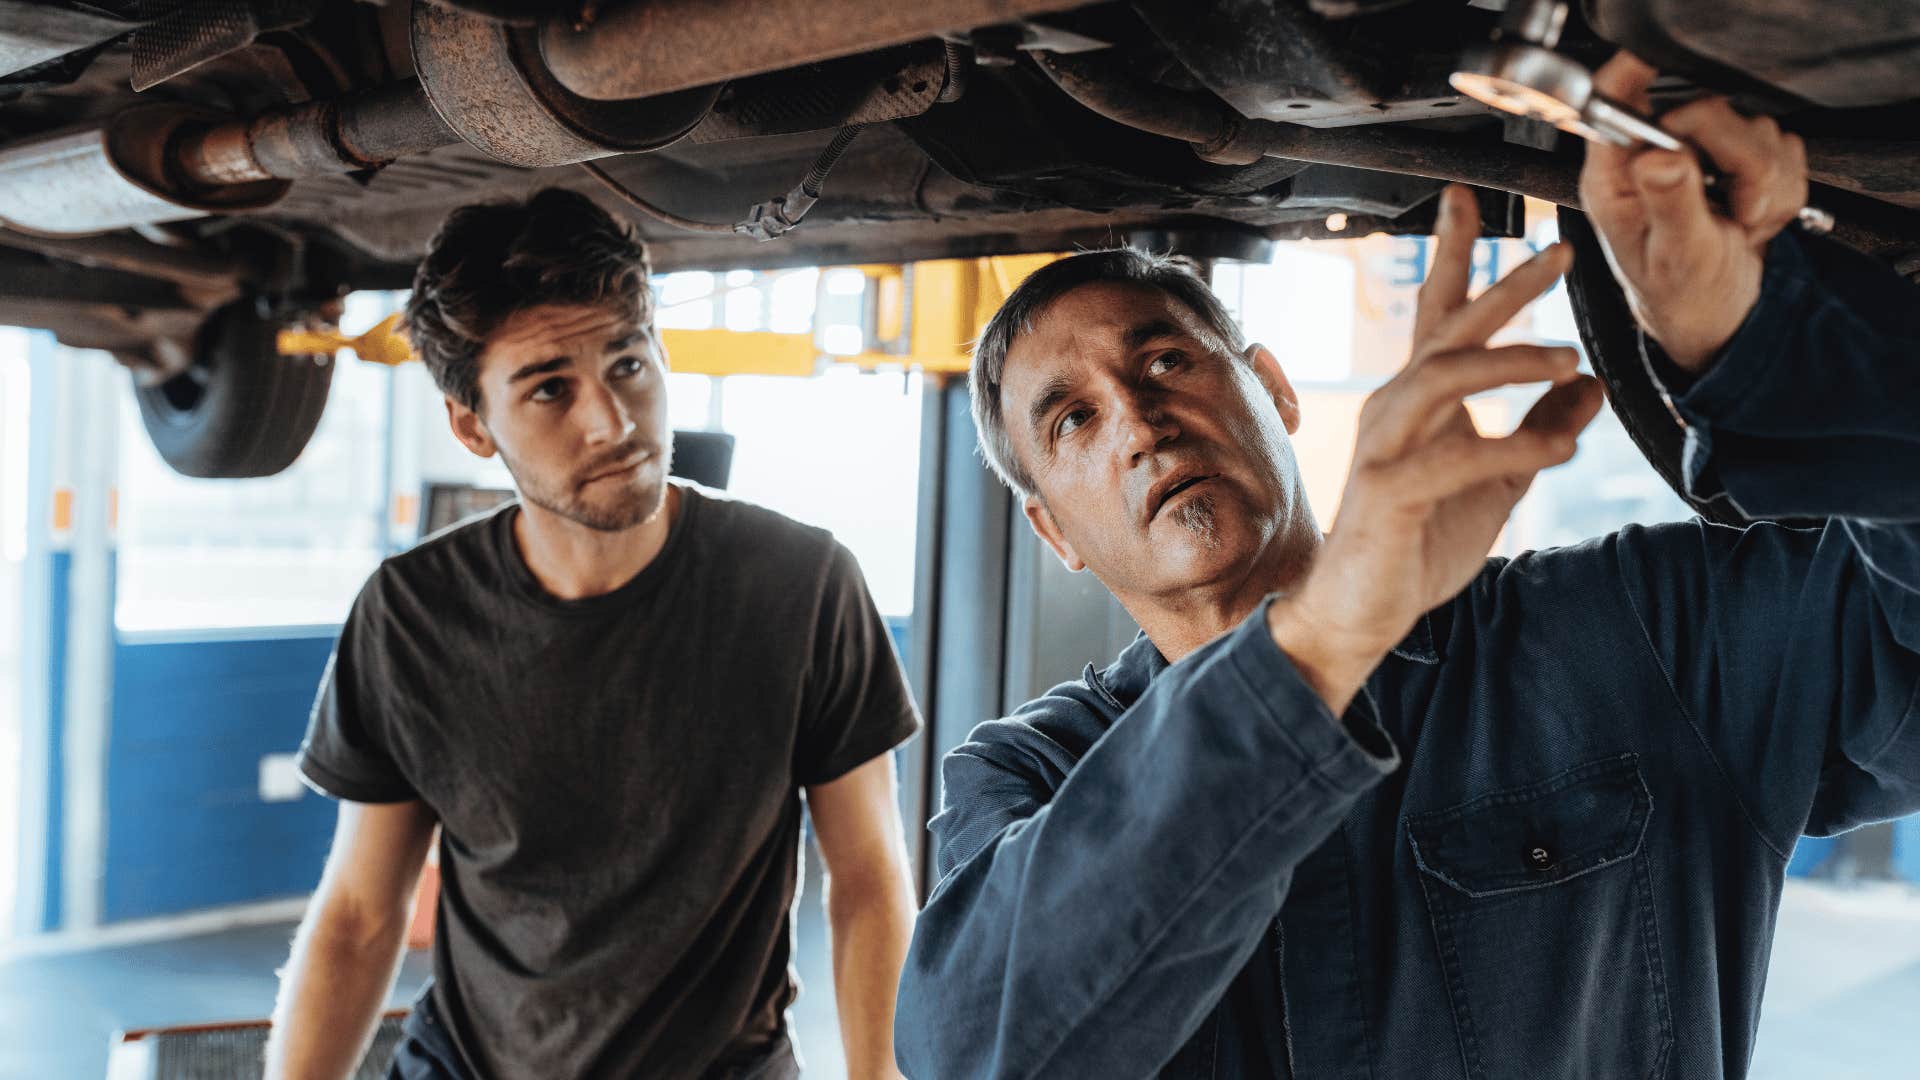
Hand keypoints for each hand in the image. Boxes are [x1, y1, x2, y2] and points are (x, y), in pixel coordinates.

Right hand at [1269, 185, 1602, 712]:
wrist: (1356, 613)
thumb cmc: (1414, 545)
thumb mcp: (1497, 485)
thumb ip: (1539, 432)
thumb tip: (1594, 386)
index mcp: (1417, 402)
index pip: (1438, 315)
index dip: (1456, 255)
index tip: (1472, 200)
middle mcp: (1394, 410)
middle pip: (1448, 330)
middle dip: (1502, 286)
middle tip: (1558, 252)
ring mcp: (1385, 448)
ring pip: (1442, 377)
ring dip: (1509, 362)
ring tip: (1569, 360)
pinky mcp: (1387, 493)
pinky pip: (1452, 457)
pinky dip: (1509, 448)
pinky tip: (1558, 451)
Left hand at [1579, 51, 1809, 369]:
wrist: (1716, 312)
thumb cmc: (1679, 291)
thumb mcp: (1673, 256)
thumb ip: (1670, 203)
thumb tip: (1660, 158)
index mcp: (1617, 172)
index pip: (1616, 99)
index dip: (1635, 74)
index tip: (1659, 73)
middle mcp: (1657, 153)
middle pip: (1709, 107)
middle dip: (1737, 160)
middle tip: (1734, 207)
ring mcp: (1703, 152)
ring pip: (1758, 127)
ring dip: (1763, 185)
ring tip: (1738, 221)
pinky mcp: (1744, 155)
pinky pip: (1786, 149)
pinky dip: (1781, 192)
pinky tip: (1753, 218)